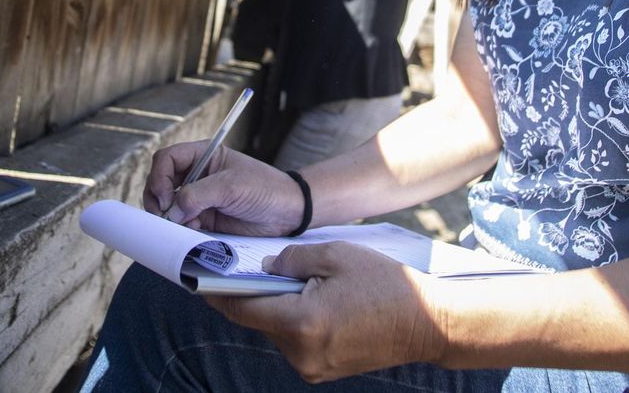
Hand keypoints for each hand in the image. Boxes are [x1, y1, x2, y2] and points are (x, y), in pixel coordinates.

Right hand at [143, 142, 303, 235]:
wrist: (288, 212)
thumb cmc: (266, 189)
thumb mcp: (231, 187)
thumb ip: (198, 196)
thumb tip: (172, 210)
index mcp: (203, 155)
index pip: (167, 159)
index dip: (160, 177)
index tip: (167, 198)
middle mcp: (197, 175)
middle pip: (161, 182)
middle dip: (158, 199)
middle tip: (165, 215)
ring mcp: (200, 197)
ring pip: (168, 205)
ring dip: (169, 216)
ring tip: (183, 224)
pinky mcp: (205, 218)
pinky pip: (182, 223)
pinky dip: (181, 228)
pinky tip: (194, 230)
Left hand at [207, 242, 448, 381]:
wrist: (427, 324)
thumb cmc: (386, 284)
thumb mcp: (336, 255)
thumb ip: (291, 258)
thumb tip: (265, 266)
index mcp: (302, 323)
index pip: (243, 309)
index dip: (219, 292)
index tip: (201, 277)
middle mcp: (301, 353)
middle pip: (260, 321)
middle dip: (257, 295)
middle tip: (261, 268)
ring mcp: (312, 368)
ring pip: (277, 331)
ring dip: (280, 308)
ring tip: (305, 285)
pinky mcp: (322, 372)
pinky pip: (296, 343)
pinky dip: (297, 323)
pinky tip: (318, 304)